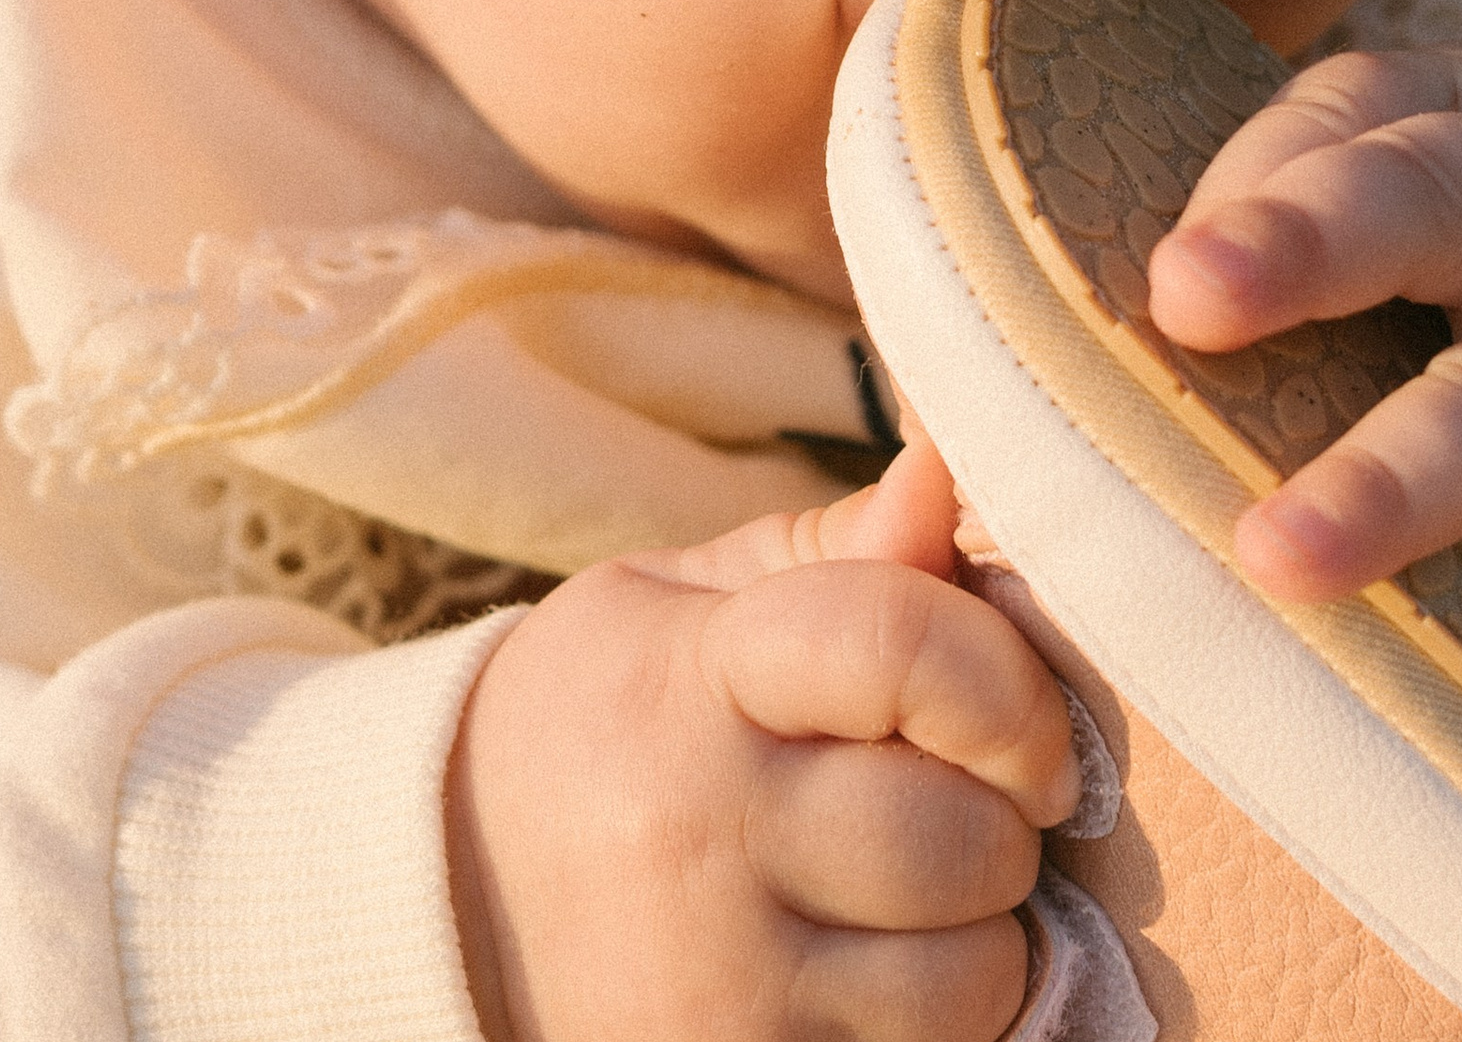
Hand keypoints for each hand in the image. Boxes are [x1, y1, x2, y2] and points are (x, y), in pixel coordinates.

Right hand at [447, 435, 1077, 1041]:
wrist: (445, 894)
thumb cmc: (607, 715)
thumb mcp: (686, 600)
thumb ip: (834, 548)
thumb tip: (946, 473)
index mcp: (692, 678)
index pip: (900, 644)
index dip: (1003, 676)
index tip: (1016, 713)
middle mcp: (700, 837)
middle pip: (968, 833)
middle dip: (999, 812)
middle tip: (949, 792)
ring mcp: (719, 988)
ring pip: (976, 972)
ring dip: (981, 928)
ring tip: (903, 883)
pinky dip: (935, 1012)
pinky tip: (867, 958)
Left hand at [1143, 47, 1461, 877]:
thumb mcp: (1414, 119)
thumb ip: (1277, 169)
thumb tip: (1145, 285)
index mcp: (1457, 131)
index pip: (1358, 137)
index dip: (1268, 201)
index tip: (1176, 279)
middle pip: (1432, 224)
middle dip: (1312, 267)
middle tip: (1187, 315)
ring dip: (1405, 491)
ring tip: (1291, 571)